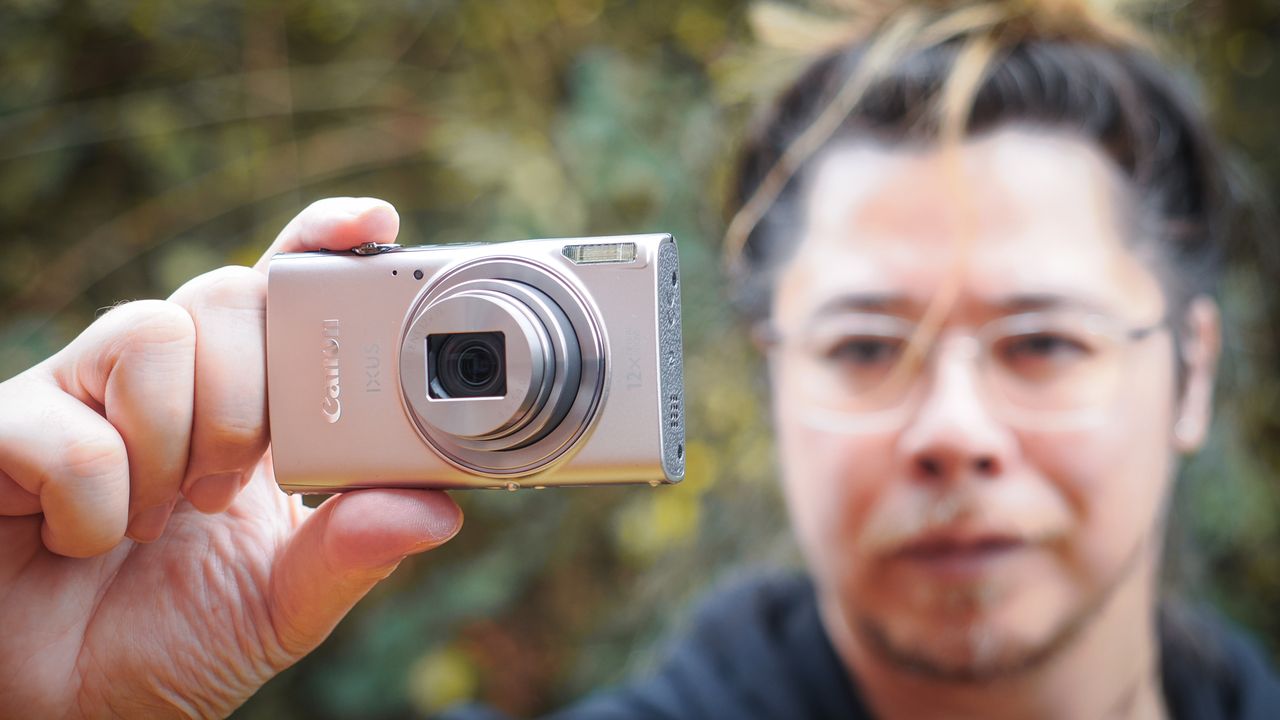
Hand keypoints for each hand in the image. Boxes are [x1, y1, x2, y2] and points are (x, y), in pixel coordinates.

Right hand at [0, 198, 462, 717]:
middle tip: (236, 484)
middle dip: (254, 393)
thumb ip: (350, 555)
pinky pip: (69, 426)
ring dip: (180, 439)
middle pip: (229, 292)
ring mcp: (82, 397)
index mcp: (240, 409)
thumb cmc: (166, 645)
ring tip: (168, 516)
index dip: (321, 245)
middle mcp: (164, 384)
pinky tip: (90, 539)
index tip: (374, 224)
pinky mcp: (6, 430)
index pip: (280, 294)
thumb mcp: (280, 606)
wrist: (62, 709)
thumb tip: (437, 510)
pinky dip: (99, 501)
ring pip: (154, 329)